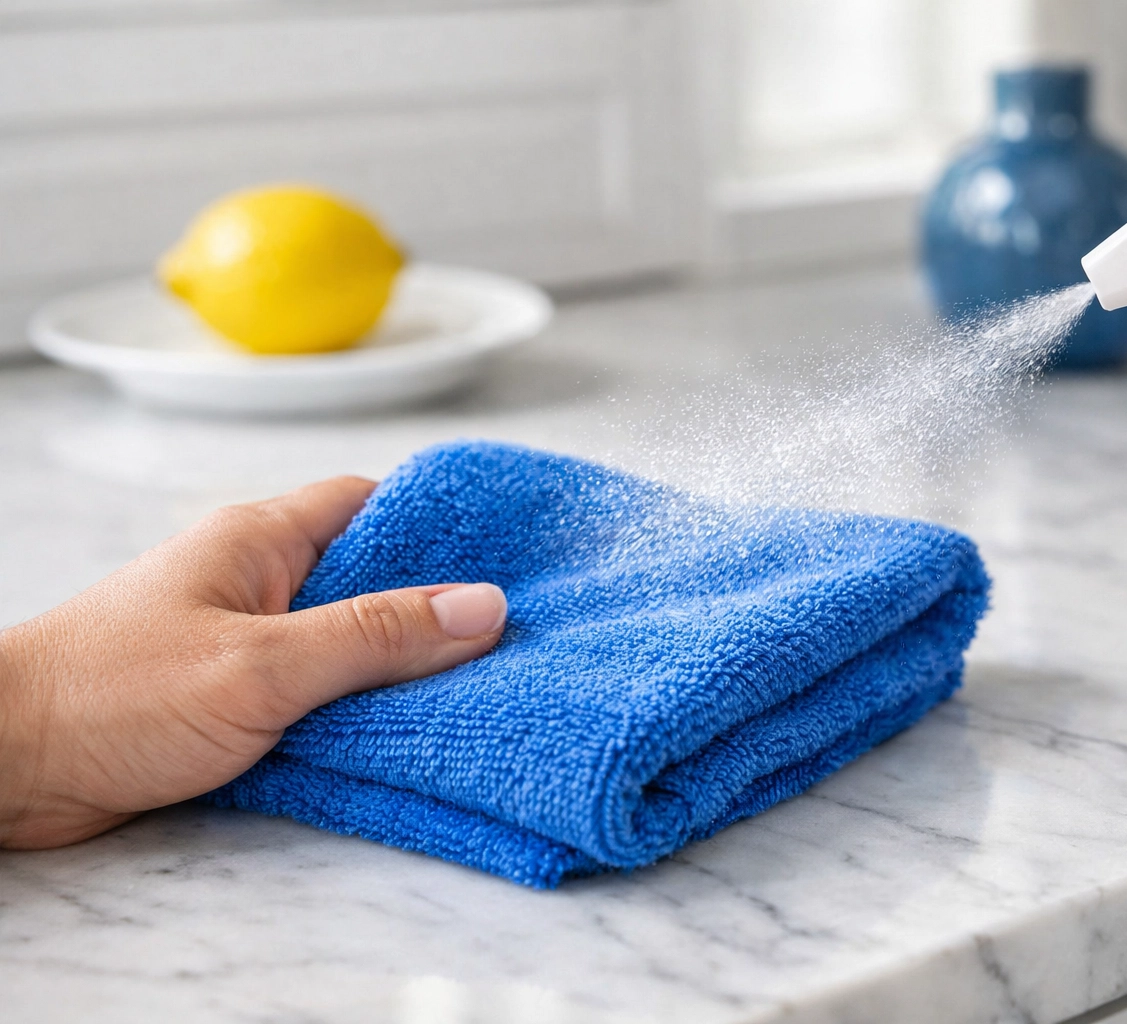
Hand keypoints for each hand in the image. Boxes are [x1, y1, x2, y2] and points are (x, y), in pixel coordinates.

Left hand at [0, 476, 506, 848]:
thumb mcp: (263, 665)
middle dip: (439, 606)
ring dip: (402, 667)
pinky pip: (321, 691)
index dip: (446, 522)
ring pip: (350, 640)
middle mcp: (260, 580)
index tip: (517, 550)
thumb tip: (484, 606)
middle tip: (518, 634)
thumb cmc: (113, 697)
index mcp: (263, 540)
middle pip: (374, 577)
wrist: (7, 766)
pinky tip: (408, 731)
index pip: (375, 504)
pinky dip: (363, 709)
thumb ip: (375, 636)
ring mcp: (247, 639)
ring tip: (483, 687)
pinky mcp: (234, 698)